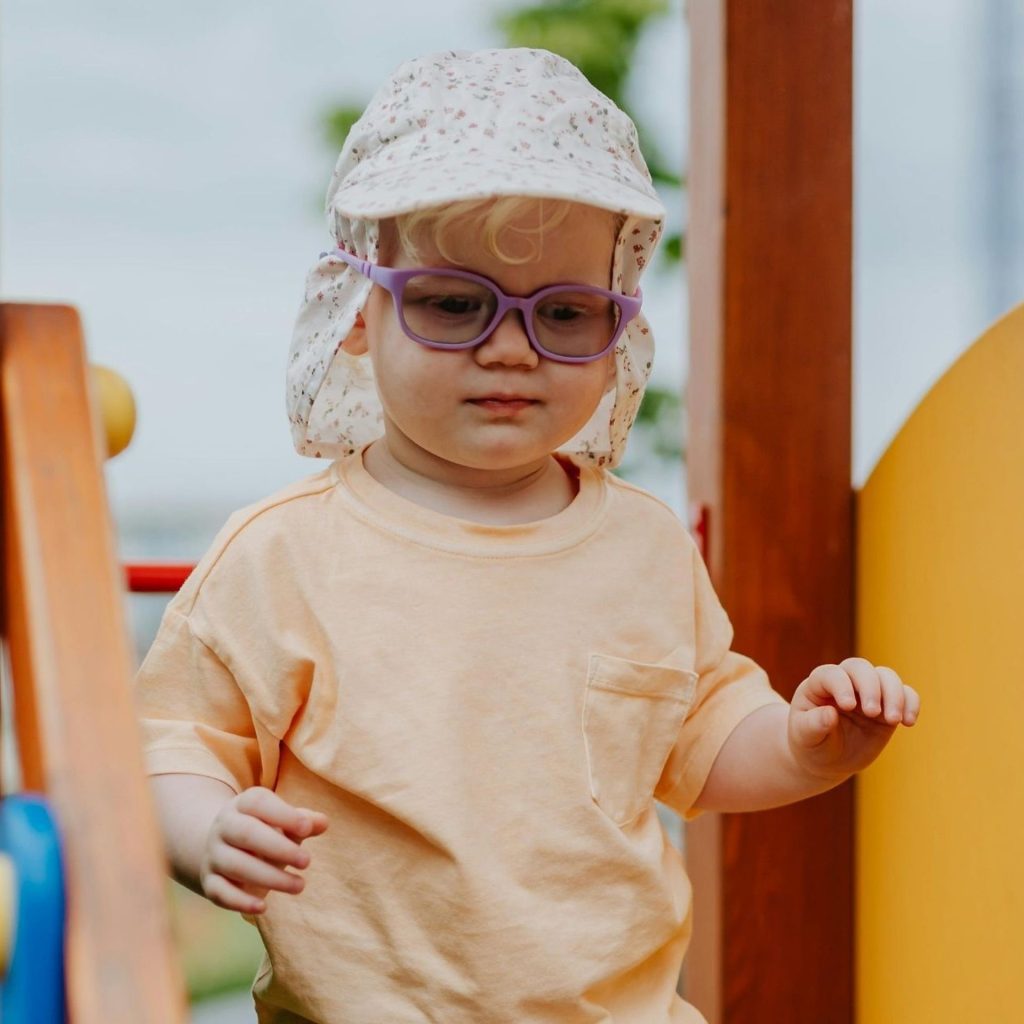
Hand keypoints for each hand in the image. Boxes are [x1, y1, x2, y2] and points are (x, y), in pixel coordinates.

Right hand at [200, 786, 327, 914]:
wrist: (225, 848)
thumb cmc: (266, 831)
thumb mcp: (285, 822)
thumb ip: (304, 821)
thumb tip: (323, 823)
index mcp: (243, 804)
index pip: (258, 803)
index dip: (283, 814)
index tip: (308, 828)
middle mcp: (224, 826)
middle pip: (247, 833)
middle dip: (279, 848)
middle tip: (307, 862)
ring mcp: (214, 854)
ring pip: (236, 864)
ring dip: (269, 877)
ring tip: (300, 885)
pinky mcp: (209, 881)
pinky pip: (219, 892)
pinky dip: (240, 901)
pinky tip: (264, 907)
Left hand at [788, 657, 920, 781]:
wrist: (827, 759)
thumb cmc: (811, 743)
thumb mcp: (805, 737)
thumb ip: (814, 724)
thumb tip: (830, 714)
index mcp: (818, 685)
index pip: (831, 674)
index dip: (841, 685)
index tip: (848, 706)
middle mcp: (844, 682)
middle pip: (861, 668)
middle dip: (870, 686)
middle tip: (872, 712)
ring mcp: (867, 692)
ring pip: (886, 676)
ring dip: (894, 695)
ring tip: (893, 720)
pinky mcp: (888, 705)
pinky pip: (906, 694)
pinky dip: (911, 703)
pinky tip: (908, 722)